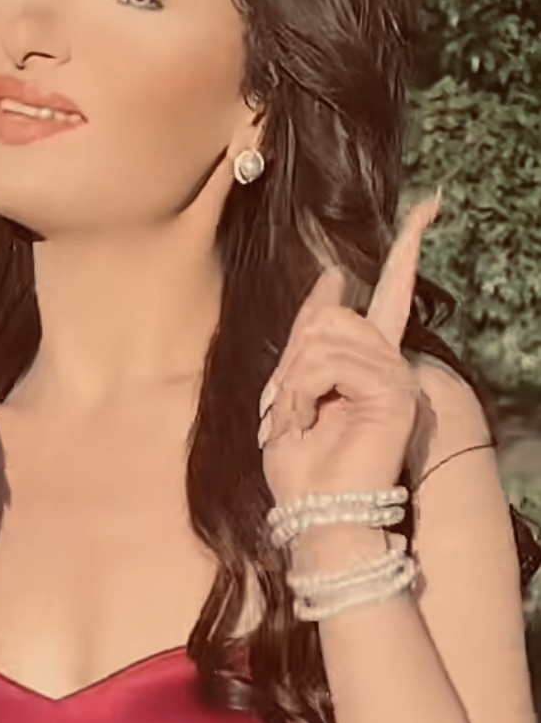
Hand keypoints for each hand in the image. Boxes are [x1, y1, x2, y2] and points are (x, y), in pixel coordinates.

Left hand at [257, 193, 440, 509]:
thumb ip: (306, 342)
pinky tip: (310, 422)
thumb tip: (331, 281)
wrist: (317, 518)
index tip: (431, 203)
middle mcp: (389, 365)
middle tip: (290, 411)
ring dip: (293, 383)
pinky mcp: (394, 394)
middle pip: (330, 314)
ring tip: (300, 423)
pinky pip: (329, 364)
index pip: (392, 294)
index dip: (409, 248)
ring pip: (324, 335)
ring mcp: (395, 378)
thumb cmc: (302, 473)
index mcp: (368, 363)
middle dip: (292, 361)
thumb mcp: (290, 396)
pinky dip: (302, 394)